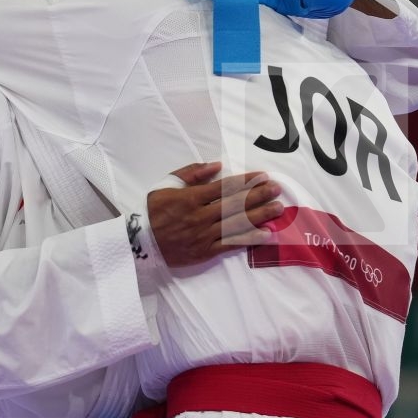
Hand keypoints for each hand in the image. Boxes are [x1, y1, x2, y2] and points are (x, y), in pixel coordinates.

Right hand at [148, 161, 285, 267]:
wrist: (139, 242)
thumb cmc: (153, 211)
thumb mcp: (166, 185)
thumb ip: (191, 173)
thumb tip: (217, 165)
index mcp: (191, 197)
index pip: (225, 187)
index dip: (246, 181)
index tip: (263, 176)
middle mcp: (200, 216)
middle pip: (235, 204)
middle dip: (259, 195)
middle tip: (277, 189)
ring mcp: (204, 235)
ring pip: (236, 223)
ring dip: (260, 215)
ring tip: (278, 209)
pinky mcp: (205, 251)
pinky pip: (230, 244)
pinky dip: (248, 239)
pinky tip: (265, 234)